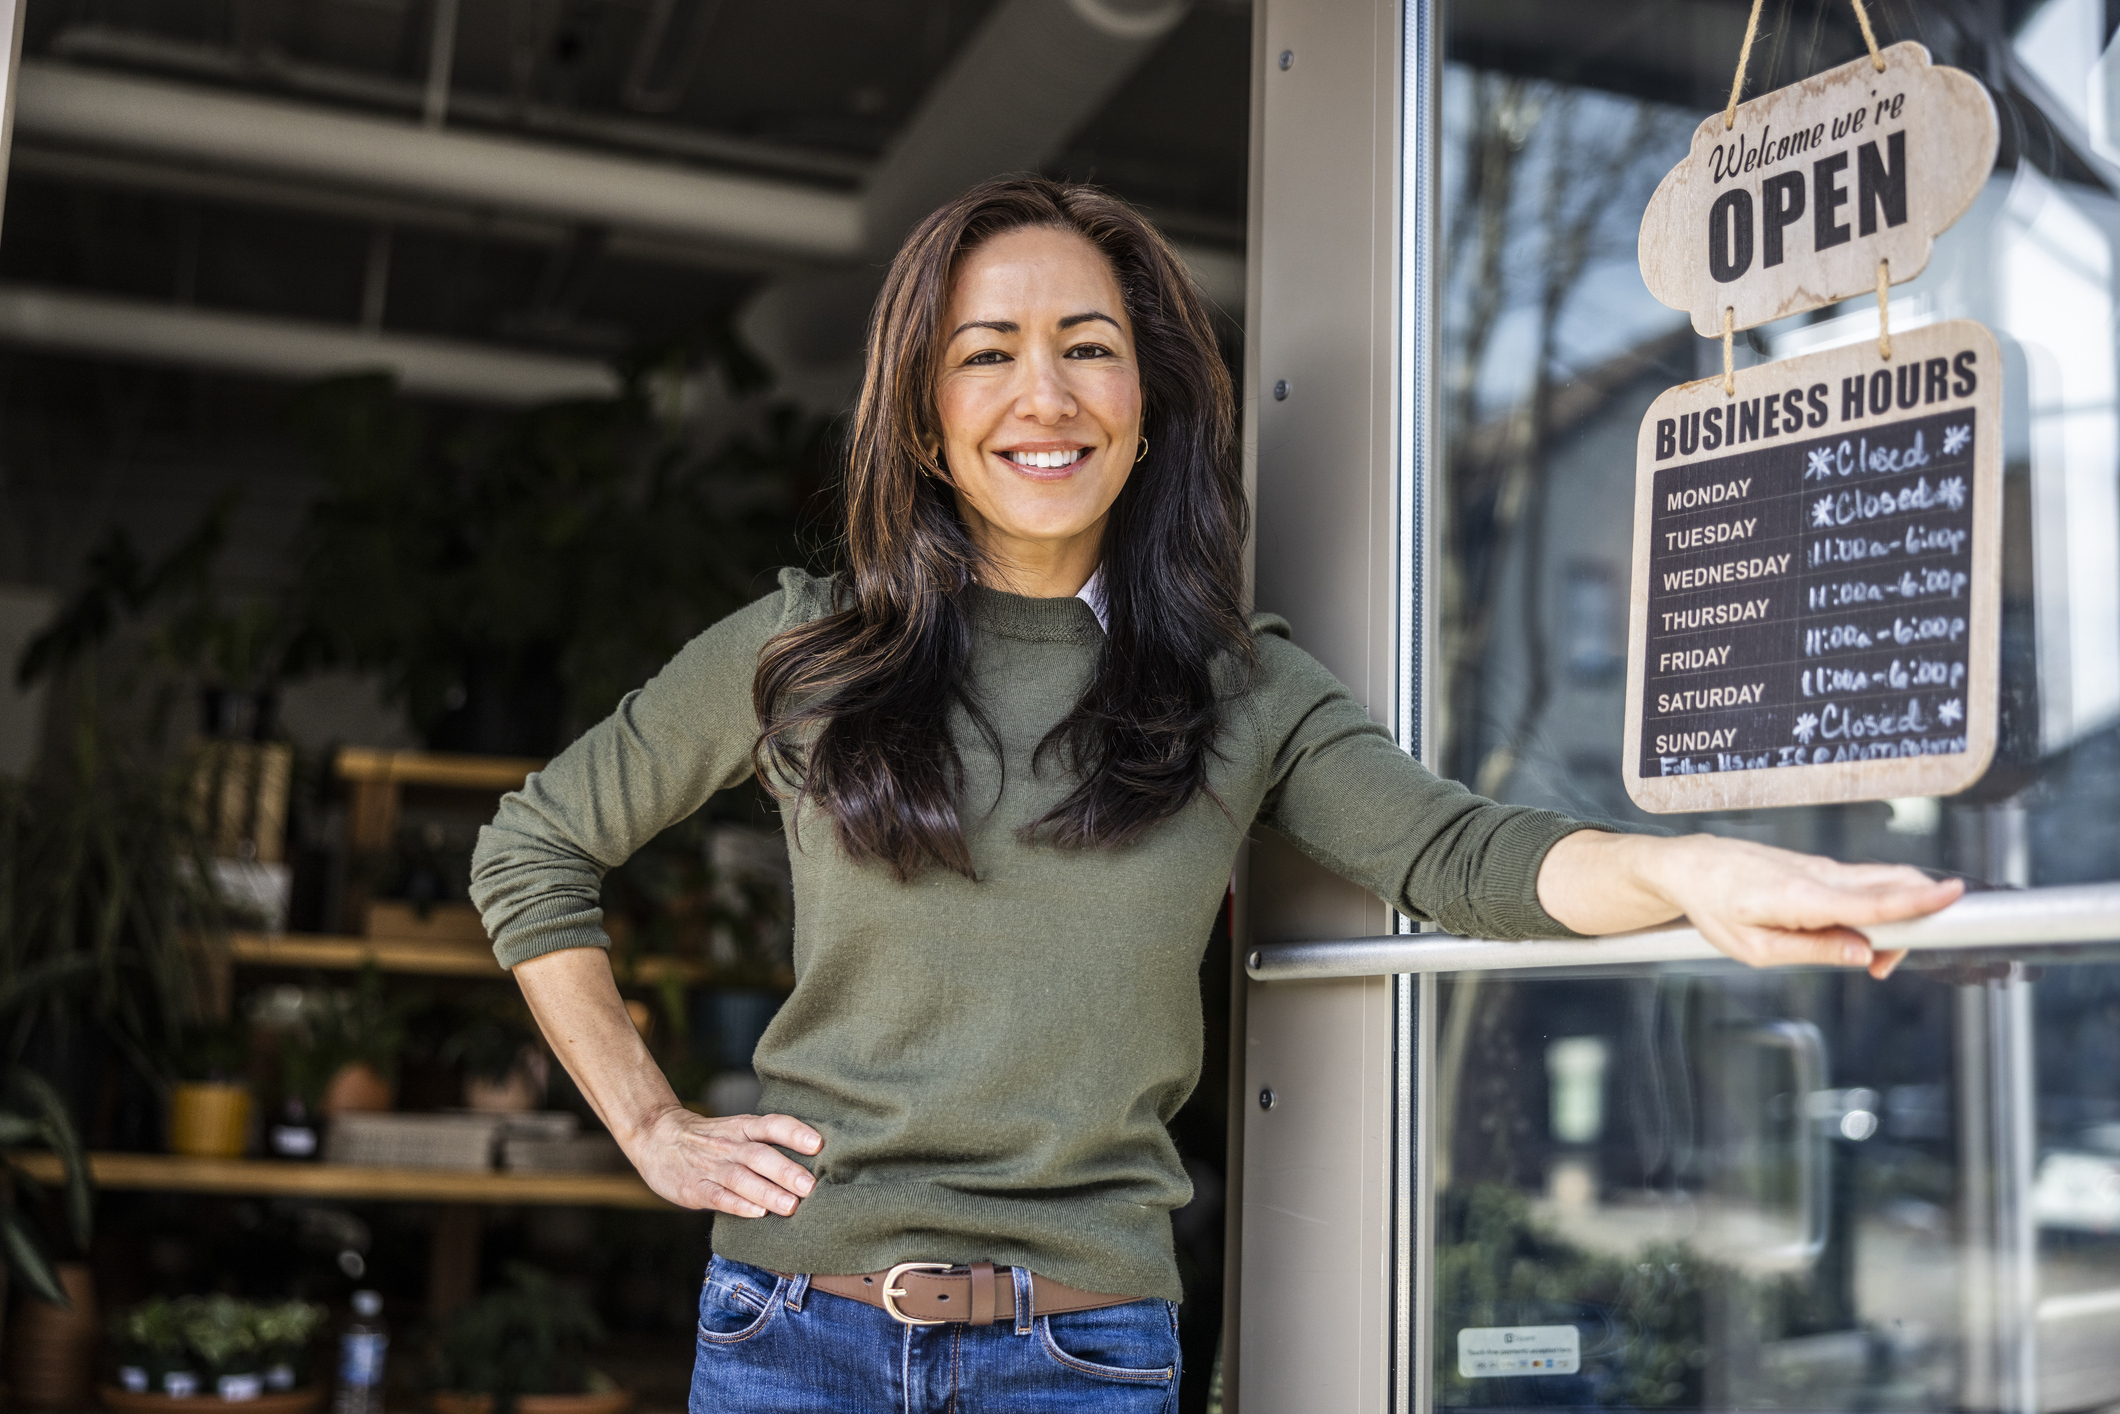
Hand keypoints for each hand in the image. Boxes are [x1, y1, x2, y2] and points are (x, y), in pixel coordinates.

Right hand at [622, 1105, 822, 1218]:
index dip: (794, 1133)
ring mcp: (711, 1167)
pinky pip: (718, 1196)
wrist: (657, 1137)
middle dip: (786, 1170)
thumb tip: (813, 1162)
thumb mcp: (737, 1131)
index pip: (772, 1125)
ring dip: (767, 1191)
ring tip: (791, 1205)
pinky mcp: (695, 1188)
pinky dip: (738, 1205)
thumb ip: (766, 1144)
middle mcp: (729, 1145)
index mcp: (743, 1128)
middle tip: (811, 1186)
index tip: (818, 1144)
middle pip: (760, 1155)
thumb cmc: (711, 1139)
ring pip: (741, 1178)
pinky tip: (758, 1213)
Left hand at [1539, 831, 1963, 977]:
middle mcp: (1820, 875)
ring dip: (1896, 917)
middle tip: (1882, 965)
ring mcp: (1824, 867)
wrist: (1692, 866)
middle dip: (1915, 921)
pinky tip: (1855, 933)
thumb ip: (1813, 950)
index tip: (1955, 895)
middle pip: (1894, 883)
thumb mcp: (1754, 948)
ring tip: (1864, 955)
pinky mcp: (1823, 868)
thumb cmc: (1715, 906)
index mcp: (1802, 898)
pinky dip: (1879, 906)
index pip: (1873, 899)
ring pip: (1884, 881)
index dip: (1918, 900)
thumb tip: (1864, 954)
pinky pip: (1865, 883)